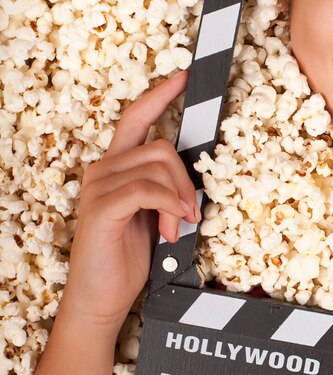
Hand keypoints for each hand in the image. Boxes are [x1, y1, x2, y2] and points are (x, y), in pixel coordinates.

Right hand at [61, 69, 200, 333]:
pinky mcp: (101, 207)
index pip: (136, 119)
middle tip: (189, 215)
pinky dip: (168, 204)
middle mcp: (103, 169)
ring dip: (178, 199)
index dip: (159, 95)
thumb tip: (192, 180)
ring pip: (157, 166)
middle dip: (185, 178)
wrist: (102, 298)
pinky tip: (172, 226)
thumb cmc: (128, 258)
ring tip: (176, 228)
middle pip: (160, 146)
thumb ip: (167, 191)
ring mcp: (98, 186)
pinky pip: (145, 189)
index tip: (183, 77)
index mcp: (116, 167)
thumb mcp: (156, 217)